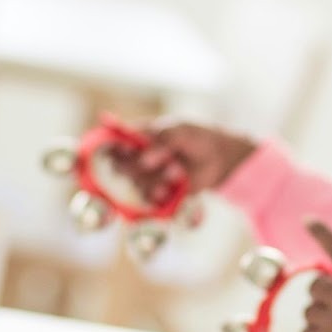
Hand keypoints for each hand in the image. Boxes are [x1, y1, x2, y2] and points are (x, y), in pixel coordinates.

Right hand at [110, 121, 256, 204]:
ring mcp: (146, 176)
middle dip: (138, 167)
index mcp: (136, 137)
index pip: (112, 143)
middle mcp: (136, 158)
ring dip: (156, 180)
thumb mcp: (181, 131)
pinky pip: (149, 199)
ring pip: (137, 184)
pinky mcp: (157, 193)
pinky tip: (173, 187)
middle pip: (120, 167)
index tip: (128, 151)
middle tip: (161, 161)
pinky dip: (160, 195)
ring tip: (177, 171)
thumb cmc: (196, 138)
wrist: (219, 158)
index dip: (115, 149)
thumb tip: (144, 159)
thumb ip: (162, 140)